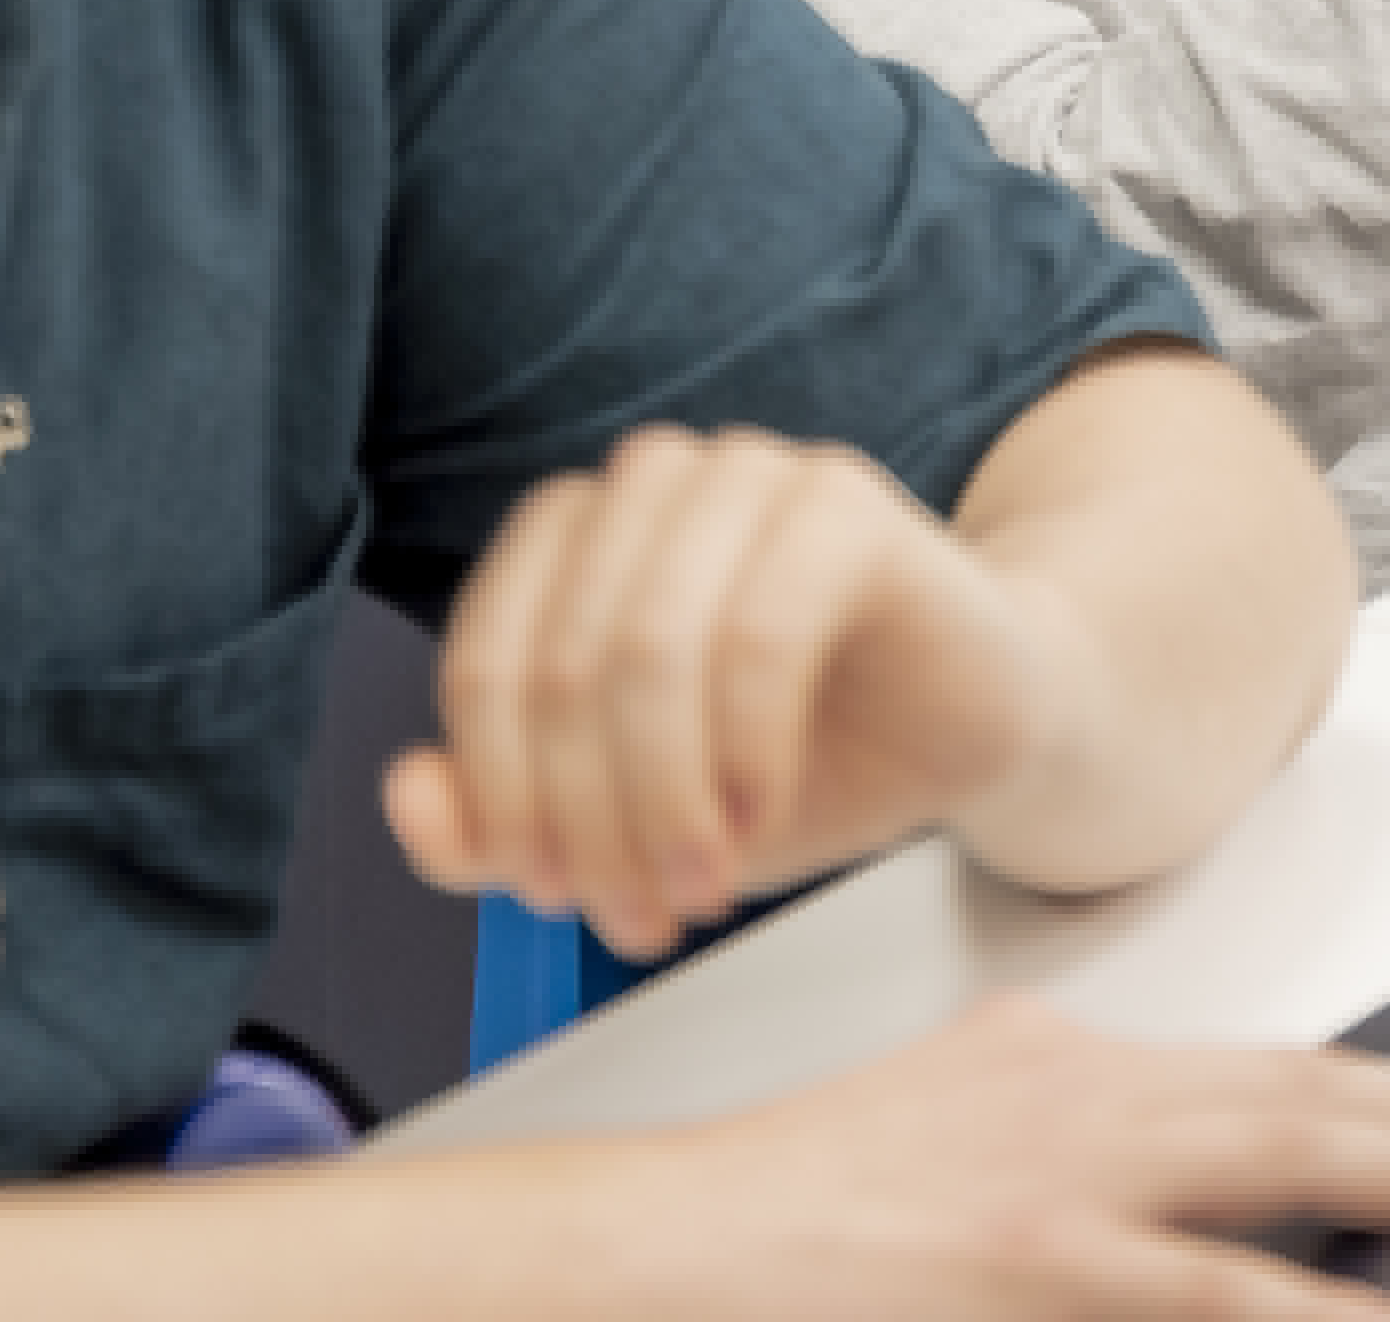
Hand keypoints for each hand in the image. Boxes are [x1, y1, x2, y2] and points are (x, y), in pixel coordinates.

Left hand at [388, 426, 1075, 962]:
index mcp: (578, 536)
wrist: (979, 726)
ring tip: (701, 881)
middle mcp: (653, 483)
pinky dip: (745, 750)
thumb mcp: (633, 821)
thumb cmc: (808, 756)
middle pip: (563, 668)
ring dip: (662, 798)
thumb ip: (507, 823)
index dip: (502, 799)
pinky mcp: (845, 503)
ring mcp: (751, 476)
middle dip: (591, 823)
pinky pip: (759, 632)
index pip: (485, 664)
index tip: (551, 895)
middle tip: (640, 913)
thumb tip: (409, 800)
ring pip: (649, 648)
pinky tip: (761, 812)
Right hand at [560, 998, 1389, 1320]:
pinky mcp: (1034, 1295)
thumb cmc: (792, 1194)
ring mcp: (1061, 1223)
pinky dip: (1296, 1320)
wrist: (670, 1248)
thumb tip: (1175, 1119)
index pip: (1264, 1071)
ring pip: (1272, 1226)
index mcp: (1064, 1066)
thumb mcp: (952, 1095)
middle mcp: (1080, 1125)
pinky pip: (1203, 1310)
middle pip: (1300, 1123)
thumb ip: (1068, 1103)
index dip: (1384, 1096)